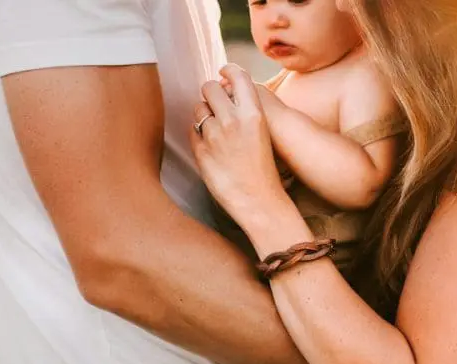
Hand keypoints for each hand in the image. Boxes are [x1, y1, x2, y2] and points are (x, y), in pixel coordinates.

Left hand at [190, 64, 293, 221]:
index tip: (223, 72)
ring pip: (198, 109)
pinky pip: (192, 131)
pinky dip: (198, 135)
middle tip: (214, 102)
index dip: (228, 70)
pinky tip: (211, 146)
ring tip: (215, 129)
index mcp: (253, 114)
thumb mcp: (261, 132)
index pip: (238, 75)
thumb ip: (245, 110)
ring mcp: (214, 136)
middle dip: (210, 92)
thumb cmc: (263, 167)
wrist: (260, 201)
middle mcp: (233, 121)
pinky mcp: (201, 151)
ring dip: (203, 114)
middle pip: (210, 87)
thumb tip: (225, 87)